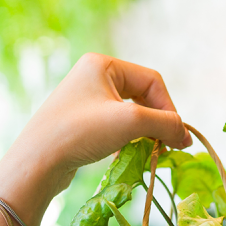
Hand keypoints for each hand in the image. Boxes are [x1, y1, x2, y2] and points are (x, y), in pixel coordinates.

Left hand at [0, 53, 192, 225]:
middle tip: (167, 148)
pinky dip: (128, 142)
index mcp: (103, 64)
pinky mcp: (82, 122)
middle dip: (158, 123)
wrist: (38, 161)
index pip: (153, 81)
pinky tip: (126, 157)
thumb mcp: (130, 122)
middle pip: (144, 97)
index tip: (177, 138)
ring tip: (148, 154)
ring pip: (132, 115)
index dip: (169, 109)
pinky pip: (117, 128)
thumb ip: (165, 124)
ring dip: (144, 135)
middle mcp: (94, 76)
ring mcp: (87, 99)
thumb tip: (187, 136)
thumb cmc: (81, 132)